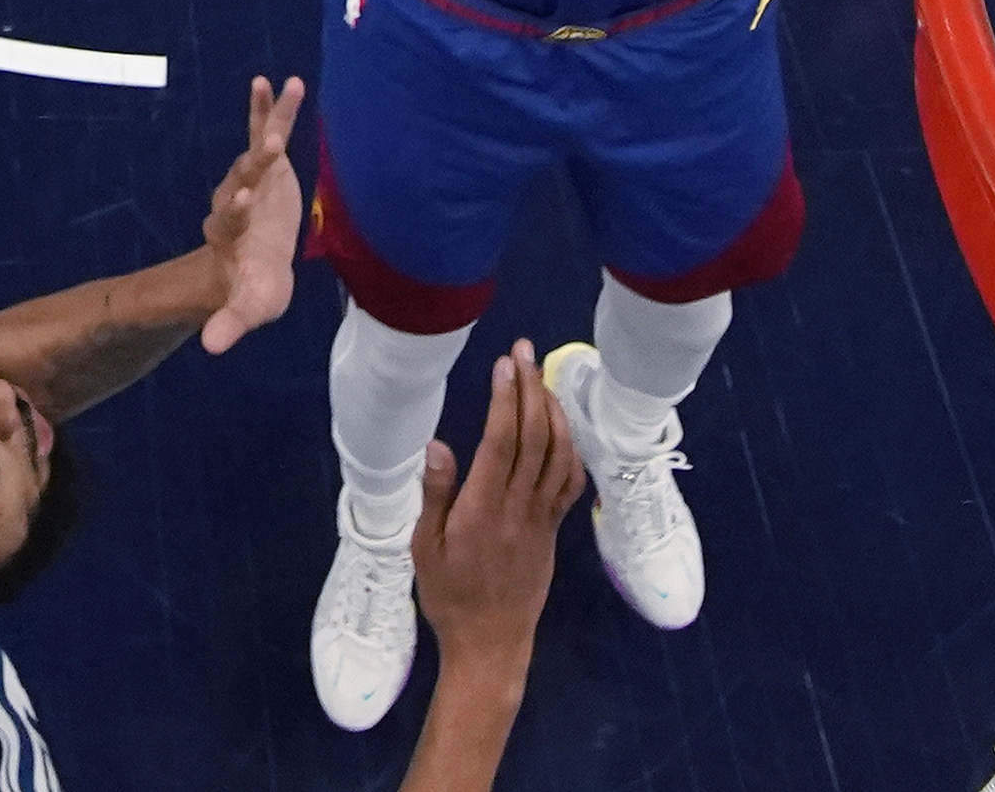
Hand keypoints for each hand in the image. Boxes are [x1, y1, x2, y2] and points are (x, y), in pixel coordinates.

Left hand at [195, 74, 305, 351]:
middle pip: (242, 179)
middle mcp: (236, 202)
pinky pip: (268, 131)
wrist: (255, 267)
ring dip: (268, 125)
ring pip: (256, 150)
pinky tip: (283, 82)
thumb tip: (212, 348)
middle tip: (270, 148)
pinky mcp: (267, 164)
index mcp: (232, 237)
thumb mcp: (249, 309)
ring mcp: (251, 178)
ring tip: (283, 95)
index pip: (230, 221)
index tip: (245, 199)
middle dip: (255, 164)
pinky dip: (274, 108)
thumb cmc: (254, 289)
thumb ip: (231, 323)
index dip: (237, 210)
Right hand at [411, 344, 582, 677]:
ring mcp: (542, 517)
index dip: (505, 398)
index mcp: (481, 510)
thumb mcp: (424, 549)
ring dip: (553, 409)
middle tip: (523, 352)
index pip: (500, 441)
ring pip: (558, 452)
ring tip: (541, 377)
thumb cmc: (448, 595)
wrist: (490, 641)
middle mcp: (517, 507)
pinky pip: (570, 480)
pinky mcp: (555, 528)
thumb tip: (438, 444)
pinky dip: (570, 446)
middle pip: (533, 436)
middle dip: (530, 388)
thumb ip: (435, 495)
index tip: (504, 364)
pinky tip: (562, 426)